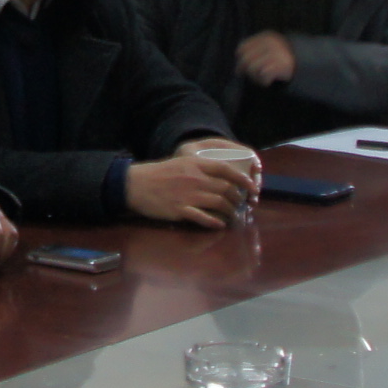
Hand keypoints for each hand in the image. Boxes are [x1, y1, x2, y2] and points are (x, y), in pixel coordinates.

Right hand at [125, 150, 250, 229]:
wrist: (135, 184)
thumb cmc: (158, 174)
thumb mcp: (180, 163)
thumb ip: (199, 169)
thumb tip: (219, 178)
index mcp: (196, 165)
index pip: (226, 170)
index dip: (243, 179)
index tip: (252, 187)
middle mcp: (195, 179)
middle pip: (226, 189)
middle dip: (238, 199)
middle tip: (241, 204)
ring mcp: (189, 195)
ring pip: (219, 204)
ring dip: (230, 212)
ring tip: (232, 216)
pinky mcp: (181, 210)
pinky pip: (204, 218)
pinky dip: (215, 222)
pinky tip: (219, 224)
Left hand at [236, 31, 298, 87]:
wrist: (306, 62)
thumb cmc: (283, 57)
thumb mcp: (269, 47)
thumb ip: (255, 50)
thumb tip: (238, 64)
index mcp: (266, 36)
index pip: (243, 47)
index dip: (240, 59)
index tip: (240, 68)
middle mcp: (271, 43)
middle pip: (246, 59)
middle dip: (246, 70)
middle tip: (252, 76)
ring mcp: (276, 53)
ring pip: (252, 68)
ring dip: (255, 77)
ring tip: (261, 78)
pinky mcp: (282, 65)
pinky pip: (263, 76)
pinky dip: (263, 82)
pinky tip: (268, 81)